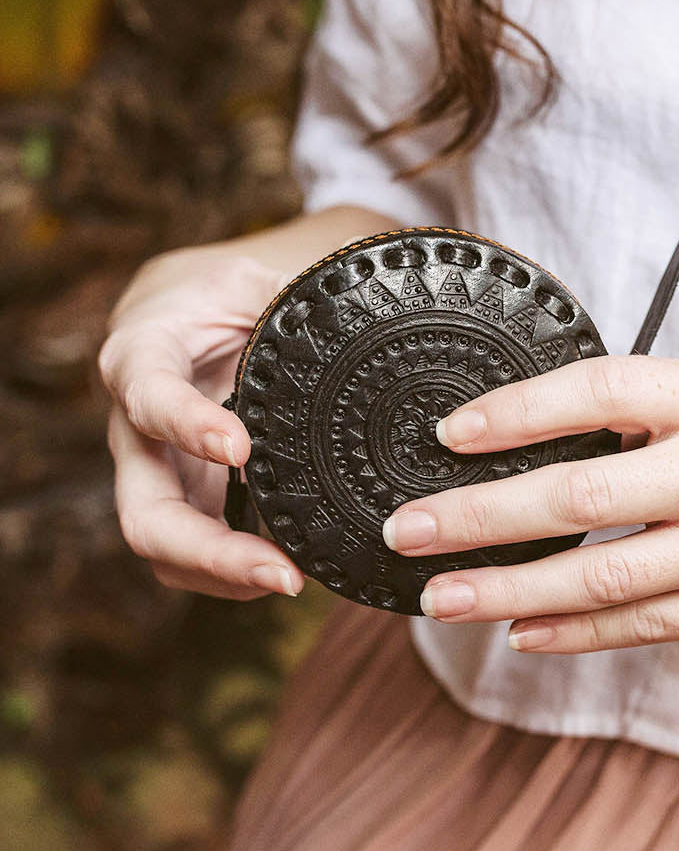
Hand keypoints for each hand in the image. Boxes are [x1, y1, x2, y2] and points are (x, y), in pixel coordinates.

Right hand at [99, 246, 304, 600]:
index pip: (148, 393)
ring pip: (165, 547)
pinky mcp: (188, 494)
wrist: (205, 304)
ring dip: (223, 574)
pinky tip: (288, 570)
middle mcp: (136, 423)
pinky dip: (234, 572)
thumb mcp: (263, 269)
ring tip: (292, 581)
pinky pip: (195, 550)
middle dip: (207, 551)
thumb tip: (370, 323)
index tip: (239, 447)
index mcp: (144, 350)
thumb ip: (303, 294)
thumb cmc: (234, 283)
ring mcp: (159, 470)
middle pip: (144, 511)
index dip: (186, 425)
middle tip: (282, 572)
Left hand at [381, 356, 678, 652]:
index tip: (451, 432)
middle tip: (410, 530)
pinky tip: (518, 632)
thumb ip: (646, 411)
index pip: (600, 393)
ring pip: (601, 579)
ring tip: (441, 596)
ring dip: (510, 590)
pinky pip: (641, 626)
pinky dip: (573, 632)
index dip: (518, 410)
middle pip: (581, 495)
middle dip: (482, 516)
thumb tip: (539, 433)